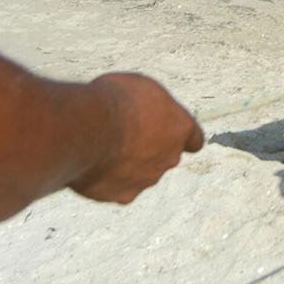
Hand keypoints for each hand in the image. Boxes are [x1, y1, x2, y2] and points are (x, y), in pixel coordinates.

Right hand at [69, 73, 203, 203]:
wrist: (89, 129)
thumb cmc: (114, 100)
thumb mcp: (139, 87)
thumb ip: (149, 106)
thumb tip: (142, 111)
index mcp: (180, 128)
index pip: (194, 139)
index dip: (181, 137)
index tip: (168, 133)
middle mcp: (170, 157)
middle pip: (164, 156)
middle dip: (148, 148)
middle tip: (122, 134)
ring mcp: (148, 179)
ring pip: (140, 173)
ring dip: (127, 164)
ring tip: (102, 146)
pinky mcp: (124, 196)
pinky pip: (118, 188)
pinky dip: (107, 179)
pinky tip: (93, 165)